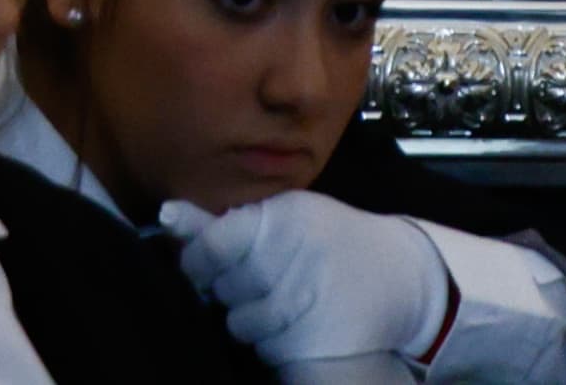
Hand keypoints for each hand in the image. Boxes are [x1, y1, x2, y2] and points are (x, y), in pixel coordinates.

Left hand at [165, 191, 449, 363]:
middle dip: (232, 291)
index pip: (214, 245)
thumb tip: (164, 215)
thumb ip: (223, 224)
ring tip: (286, 303)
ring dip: (253, 321)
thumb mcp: (283, 218)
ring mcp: (305, 302)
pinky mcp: (314, 342)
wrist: (401, 276)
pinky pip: (267, 351)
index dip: (198, 262)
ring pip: (241, 326)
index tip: (202, 268)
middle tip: (263, 280)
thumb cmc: (330, 241)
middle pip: (224, 290)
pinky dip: (275, 344)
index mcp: (283, 219)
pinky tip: (298, 325)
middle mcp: (293, 258)